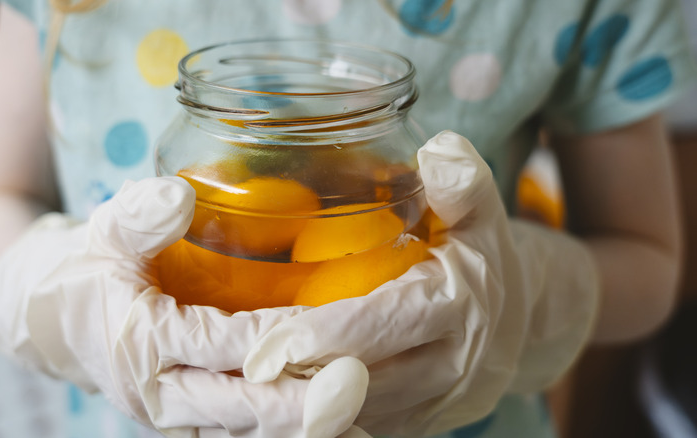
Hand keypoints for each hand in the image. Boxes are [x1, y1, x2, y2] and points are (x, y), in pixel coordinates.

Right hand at [0, 177, 367, 436]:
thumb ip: (137, 215)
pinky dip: (286, 430)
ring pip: (246, 432)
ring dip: (301, 427)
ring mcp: (178, 414)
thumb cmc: (88, 269)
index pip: (218, 344)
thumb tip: (178, 196)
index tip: (328, 329)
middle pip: (239, 408)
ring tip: (360, 423)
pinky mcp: (193, 420)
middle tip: (357, 387)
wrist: (54, 320)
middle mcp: (161, 394)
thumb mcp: (103, 232)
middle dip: (300, 403)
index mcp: (140, 343)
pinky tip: (335, 425)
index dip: (273, 339)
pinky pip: (243, 433)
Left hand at [243, 131, 600, 435]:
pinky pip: (357, 435)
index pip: (380, 324)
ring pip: (353, 422)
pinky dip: (311, 427)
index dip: (318, 335)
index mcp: (457, 307)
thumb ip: (464, 181)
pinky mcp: (413, 426)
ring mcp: (430, 406)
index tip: (258, 340)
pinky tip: (263, 414)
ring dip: (294, 413)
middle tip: (225, 371)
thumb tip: (435, 151)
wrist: (522, 325)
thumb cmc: (483, 258)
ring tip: (233, 396)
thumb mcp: (482, 212)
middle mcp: (446, 367)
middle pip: (358, 383)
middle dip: (290, 382)